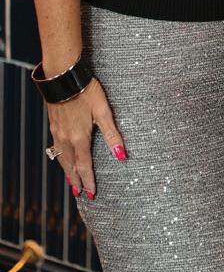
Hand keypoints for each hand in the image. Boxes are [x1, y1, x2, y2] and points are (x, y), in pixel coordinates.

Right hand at [47, 78, 125, 198]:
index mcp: (80, 138)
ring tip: (71, 180)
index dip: (88, 181)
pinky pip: (56, 147)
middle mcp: (66, 138)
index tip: (91, 194)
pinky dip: (60, 157)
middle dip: (75, 180)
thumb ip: (112, 134)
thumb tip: (122, 155)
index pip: (84, 166)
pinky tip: (61, 155)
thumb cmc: (86, 91)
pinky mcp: (53, 123)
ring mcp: (57, 131)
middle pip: (71, 165)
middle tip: (78, 194)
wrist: (63, 77)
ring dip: (66, 170)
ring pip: (61, 157)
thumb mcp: (103, 112)